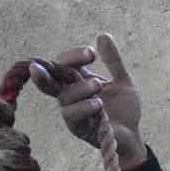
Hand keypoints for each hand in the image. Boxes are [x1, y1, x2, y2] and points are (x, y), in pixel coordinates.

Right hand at [28, 33, 147, 169]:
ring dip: (80, 89)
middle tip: (36, 66)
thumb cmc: (124, 110)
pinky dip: (84, 107)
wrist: (132, 135)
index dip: (74, 56)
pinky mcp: (77, 128)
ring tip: (98, 86)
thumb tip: (103, 35)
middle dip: (42, 73)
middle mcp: (70, 94)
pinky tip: (97, 104)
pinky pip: (72, 116)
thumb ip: (114, 61)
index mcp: (79, 80)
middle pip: (49, 80)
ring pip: (63, 97)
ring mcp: (71, 111)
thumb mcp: (123, 81)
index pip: (66, 63)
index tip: (92, 54)